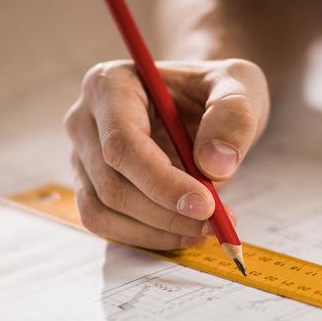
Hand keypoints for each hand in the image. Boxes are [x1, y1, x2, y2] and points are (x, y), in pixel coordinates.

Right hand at [65, 59, 268, 248]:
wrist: (204, 102)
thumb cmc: (215, 89)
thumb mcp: (239, 85)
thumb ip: (232, 117)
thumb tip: (214, 165)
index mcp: (111, 84)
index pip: (122, 143)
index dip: (161, 181)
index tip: (205, 205)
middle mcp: (85, 119)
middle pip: (111, 184)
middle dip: (166, 213)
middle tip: (216, 222)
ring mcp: (82, 155)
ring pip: (104, 211)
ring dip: (157, 231)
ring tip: (205, 227)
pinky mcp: (90, 185)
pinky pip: (107, 223)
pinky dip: (147, 236)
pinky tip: (184, 231)